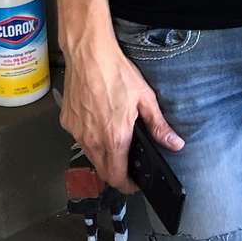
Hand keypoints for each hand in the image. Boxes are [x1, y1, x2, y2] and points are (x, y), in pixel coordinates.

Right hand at [58, 38, 183, 193]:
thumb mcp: (145, 98)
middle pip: (102, 171)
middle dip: (116, 173)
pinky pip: (79, 138)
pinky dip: (90, 137)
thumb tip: (175, 143)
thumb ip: (158, 126)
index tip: (134, 184)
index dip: (127, 185)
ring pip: (90, 155)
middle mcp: (92, 140)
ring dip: (103, 155)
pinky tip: (99, 122)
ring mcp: (77, 132)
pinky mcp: (67, 122)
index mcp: (114, 138)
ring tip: (115, 140)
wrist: (88, 54)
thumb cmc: (116, 73)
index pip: (117, 177)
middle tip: (128, 167)